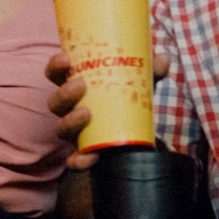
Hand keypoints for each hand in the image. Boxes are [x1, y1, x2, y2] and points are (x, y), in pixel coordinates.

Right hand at [46, 51, 170, 170]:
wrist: (137, 129)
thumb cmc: (129, 96)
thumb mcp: (140, 81)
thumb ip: (151, 70)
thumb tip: (162, 58)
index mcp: (77, 85)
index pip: (56, 74)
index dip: (55, 66)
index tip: (66, 58)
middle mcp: (71, 109)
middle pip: (55, 102)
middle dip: (64, 93)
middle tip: (80, 84)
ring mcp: (76, 132)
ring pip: (62, 128)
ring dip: (70, 121)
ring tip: (86, 113)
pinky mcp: (85, 152)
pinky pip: (75, 160)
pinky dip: (79, 160)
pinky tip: (90, 156)